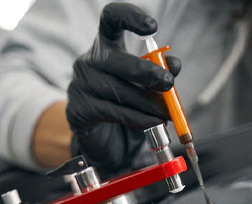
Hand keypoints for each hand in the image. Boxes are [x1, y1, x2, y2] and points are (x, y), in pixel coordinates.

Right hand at [66, 2, 180, 175]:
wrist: (105, 138)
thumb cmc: (127, 104)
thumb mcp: (146, 85)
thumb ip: (159, 72)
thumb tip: (174, 64)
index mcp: (105, 45)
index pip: (111, 18)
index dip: (129, 17)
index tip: (152, 27)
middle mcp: (88, 61)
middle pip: (116, 60)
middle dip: (145, 72)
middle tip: (168, 83)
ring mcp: (79, 85)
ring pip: (118, 92)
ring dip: (147, 104)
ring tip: (167, 113)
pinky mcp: (78, 110)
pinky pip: (113, 112)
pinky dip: (138, 118)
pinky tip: (152, 122)